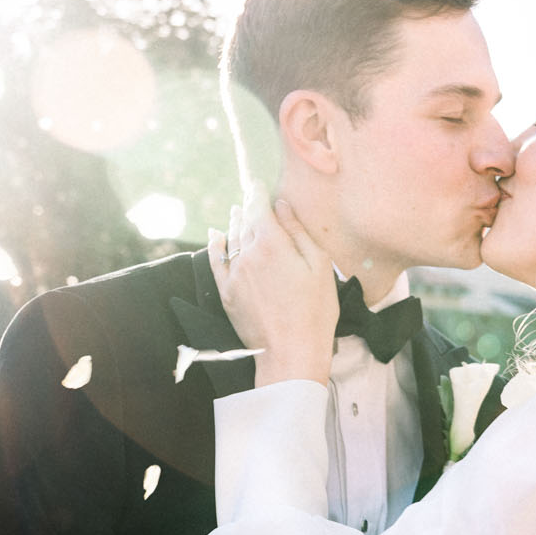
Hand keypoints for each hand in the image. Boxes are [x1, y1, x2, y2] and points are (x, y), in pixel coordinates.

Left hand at [209, 200, 337, 387]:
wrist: (291, 351)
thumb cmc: (315, 310)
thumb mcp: (319, 266)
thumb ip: (298, 232)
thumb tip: (282, 206)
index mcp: (272, 243)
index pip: (259, 207)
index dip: (257, 193)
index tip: (257, 183)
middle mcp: (248, 254)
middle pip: (245, 221)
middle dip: (248, 206)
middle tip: (250, 195)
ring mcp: (235, 274)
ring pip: (231, 238)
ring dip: (235, 222)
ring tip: (238, 211)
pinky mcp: (228, 293)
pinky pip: (216, 262)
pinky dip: (216, 245)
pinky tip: (217, 235)